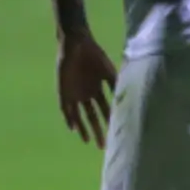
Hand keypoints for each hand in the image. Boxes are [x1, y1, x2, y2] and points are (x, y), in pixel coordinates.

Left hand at [58, 32, 118, 147]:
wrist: (77, 44)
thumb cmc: (94, 55)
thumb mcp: (108, 71)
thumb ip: (115, 86)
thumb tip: (126, 102)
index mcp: (98, 89)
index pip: (105, 109)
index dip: (109, 121)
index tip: (115, 133)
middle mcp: (86, 94)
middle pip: (92, 116)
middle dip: (97, 130)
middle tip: (102, 145)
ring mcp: (74, 94)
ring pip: (79, 115)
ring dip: (82, 128)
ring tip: (87, 141)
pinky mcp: (63, 91)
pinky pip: (65, 108)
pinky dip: (69, 118)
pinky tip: (73, 127)